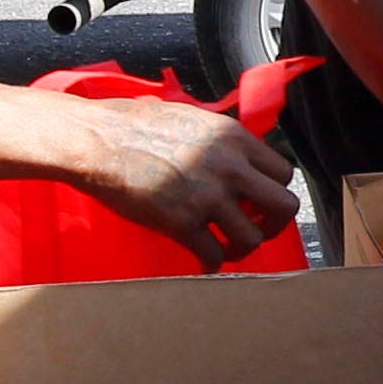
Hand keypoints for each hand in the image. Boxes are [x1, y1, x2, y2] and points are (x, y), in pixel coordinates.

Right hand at [75, 102, 299, 269]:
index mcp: (234, 138)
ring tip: (227, 248)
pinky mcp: (181, 222)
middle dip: (274, 224)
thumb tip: (238, 159)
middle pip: (284, 206)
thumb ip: (222, 142)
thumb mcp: (194, 119)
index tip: (260, 201)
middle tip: (256, 228)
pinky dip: (211, 264)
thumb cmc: (135, 125)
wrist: (98, 140)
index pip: (284, 172)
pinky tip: (203, 262)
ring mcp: (207, 196)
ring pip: (253, 237)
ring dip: (242, 248)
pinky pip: (213, 255)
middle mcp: (230, 167)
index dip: (274, 191)